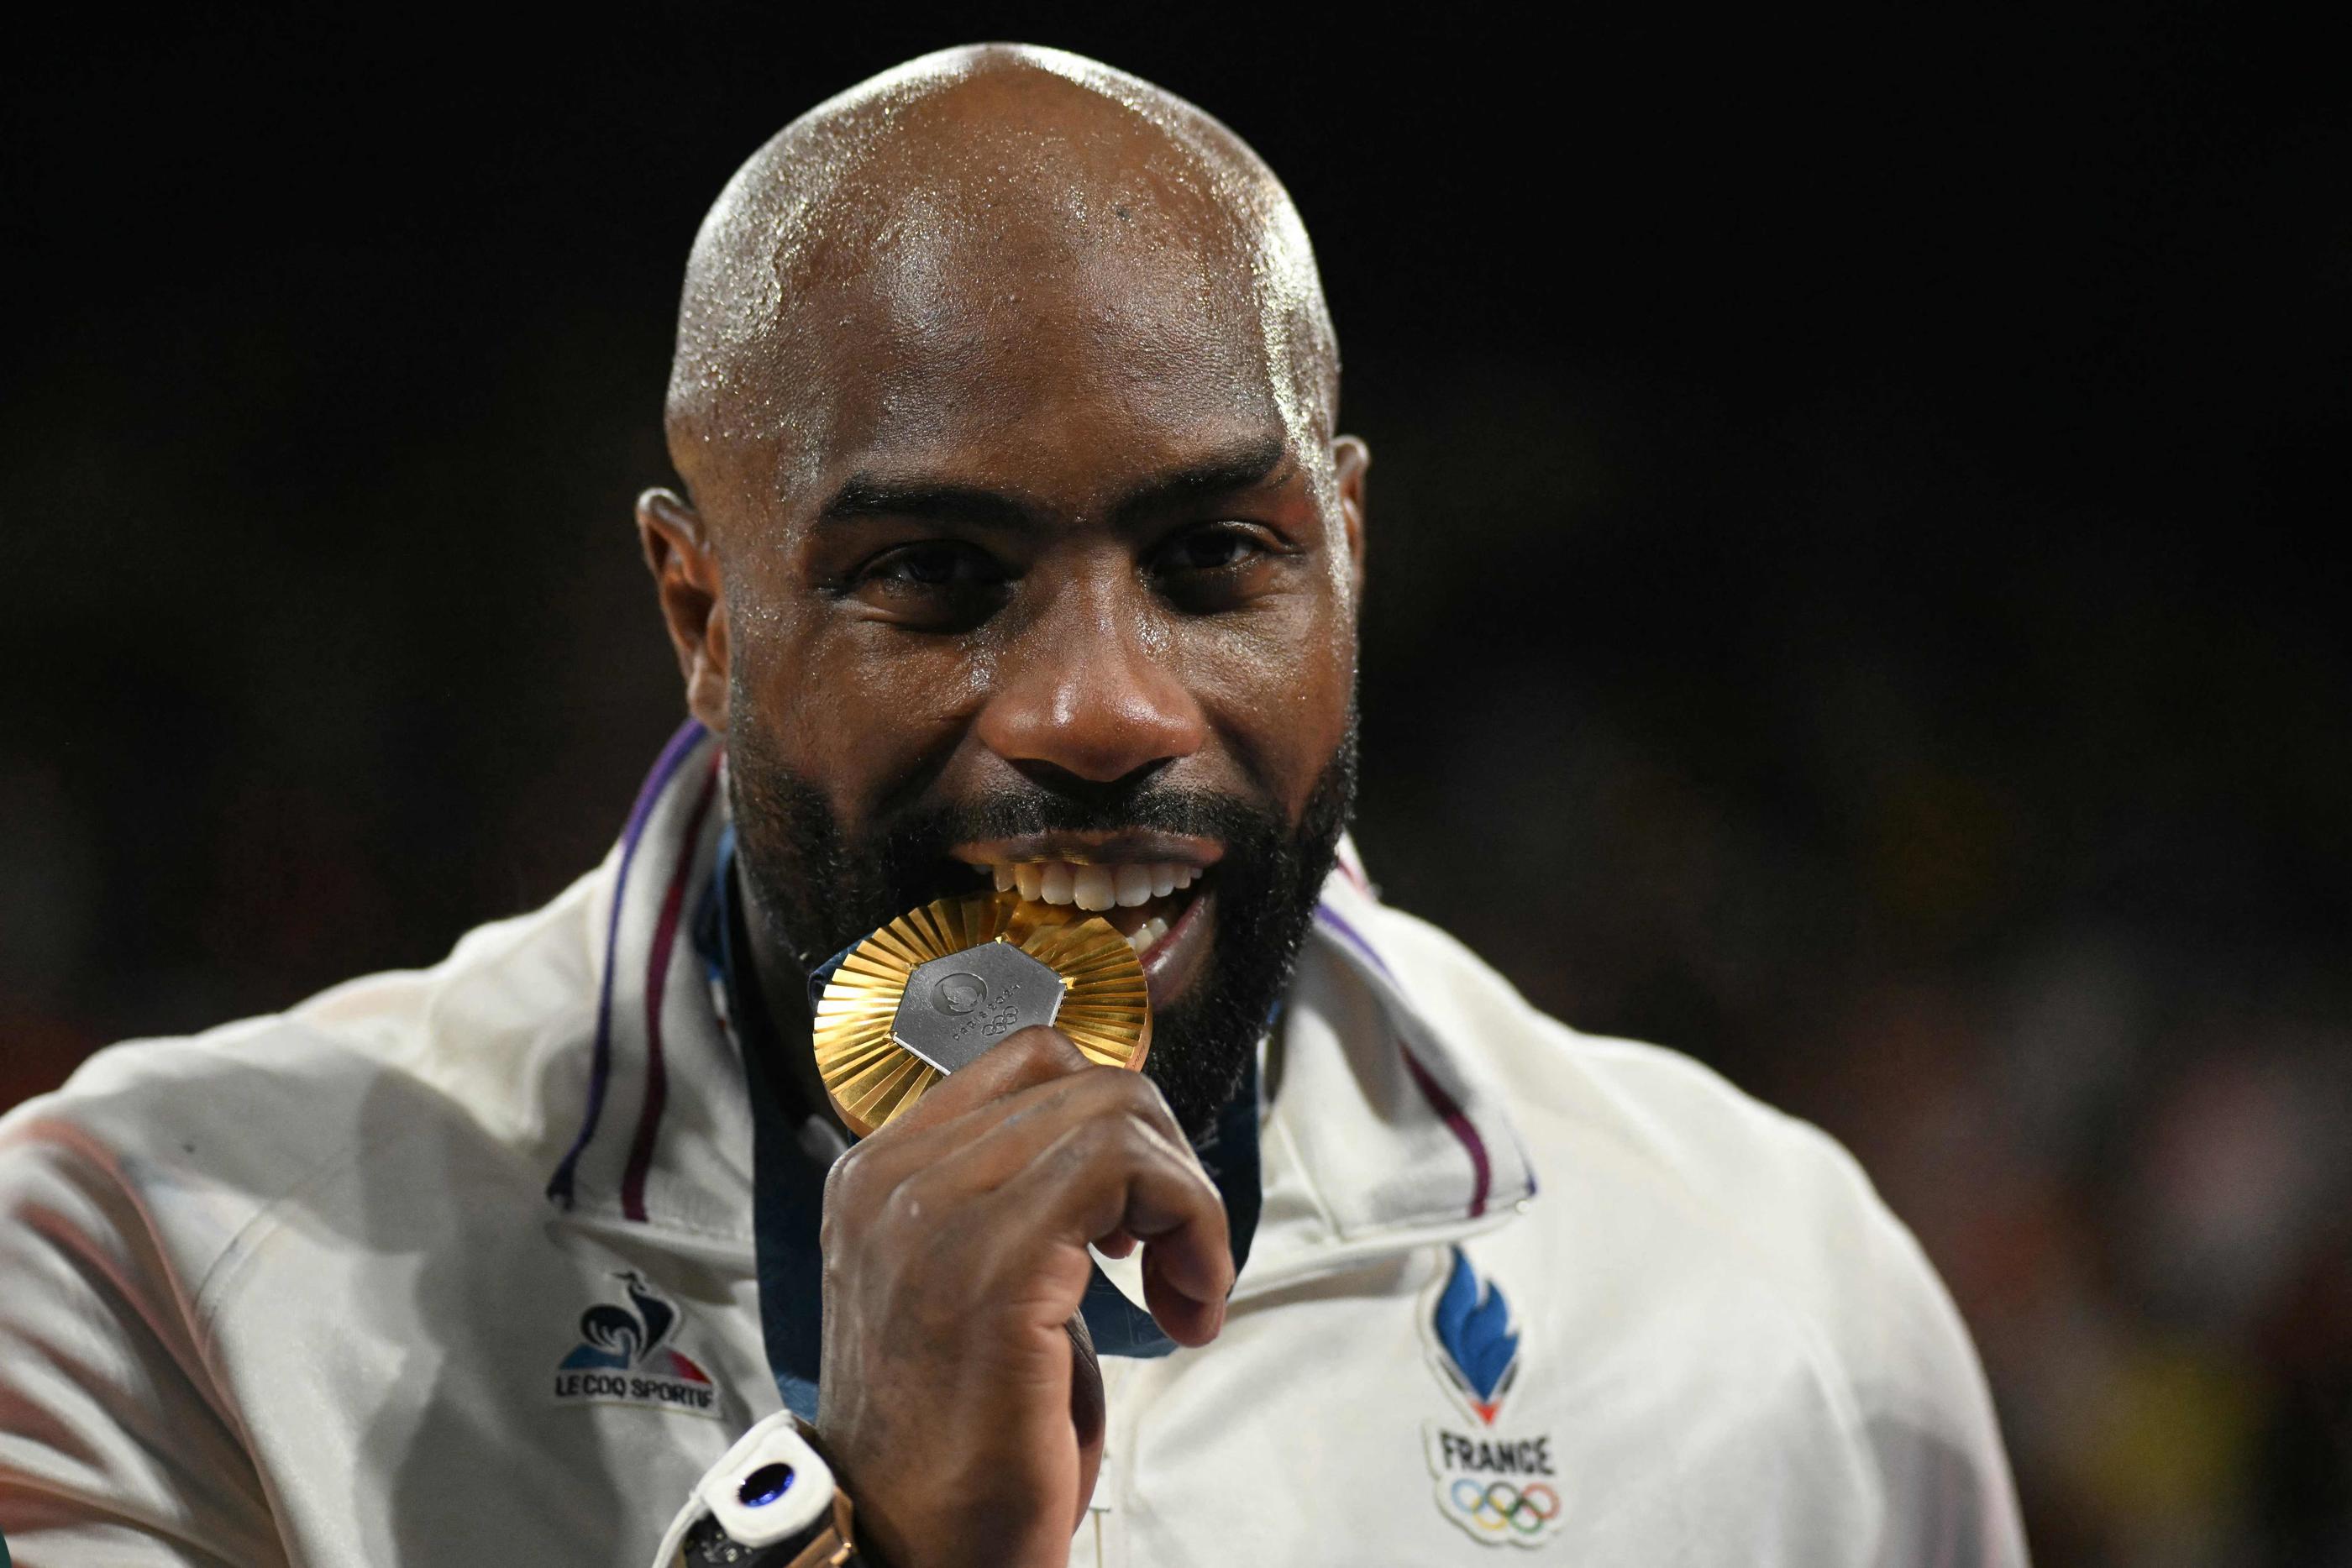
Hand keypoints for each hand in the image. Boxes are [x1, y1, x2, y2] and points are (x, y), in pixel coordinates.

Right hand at [813, 1026, 1232, 1567]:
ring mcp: (932, 1212)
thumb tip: (1118, 1149)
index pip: (1029, 1062)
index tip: (1139, 1210)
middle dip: (1163, 1160)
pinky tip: (1184, 1304)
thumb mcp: (973, 1288)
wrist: (905, 1548)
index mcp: (881, 1174)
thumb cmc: (955, 1442)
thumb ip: (1016, 1199)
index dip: (1115, 1118)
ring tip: (1182, 1286)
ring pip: (1114, 1109)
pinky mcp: (990, 1262)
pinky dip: (1190, 1222)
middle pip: (1082, 1078)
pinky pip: (1128, 1167)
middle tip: (1174, 1259)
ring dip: (1183, 1196)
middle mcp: (892, 1177)